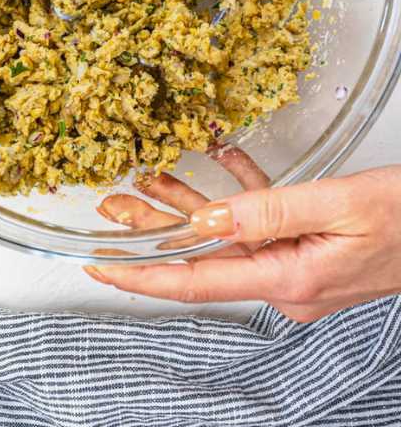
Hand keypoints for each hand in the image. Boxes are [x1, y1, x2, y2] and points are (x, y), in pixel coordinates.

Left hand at [84, 153, 400, 322]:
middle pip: (204, 255)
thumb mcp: (341, 204)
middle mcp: (288, 283)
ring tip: (149, 173)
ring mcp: (299, 268)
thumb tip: (207, 218)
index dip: (141, 275)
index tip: (99, 268)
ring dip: (191, 202)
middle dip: (155, 227)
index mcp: (290, 280)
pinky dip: (242, 191)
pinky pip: (262, 221)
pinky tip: (223, 158)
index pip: (196, 283)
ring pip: (228, 234)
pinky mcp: (310, 250)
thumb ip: (268, 210)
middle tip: (112, 201)